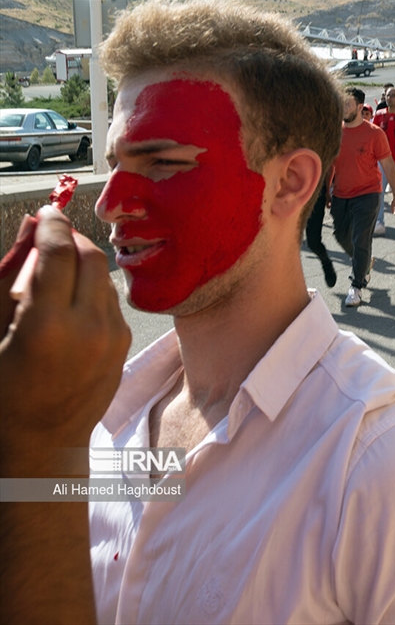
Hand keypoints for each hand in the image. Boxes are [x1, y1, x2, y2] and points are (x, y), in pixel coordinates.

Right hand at [1, 207, 130, 466]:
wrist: (41, 442)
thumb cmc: (3, 389)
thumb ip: (10, 273)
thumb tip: (33, 224)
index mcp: (48, 325)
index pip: (60, 251)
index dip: (54, 224)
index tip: (47, 212)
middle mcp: (89, 328)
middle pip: (91, 257)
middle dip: (71, 239)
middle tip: (51, 236)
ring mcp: (112, 338)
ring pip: (104, 278)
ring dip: (82, 264)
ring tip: (54, 273)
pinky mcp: (123, 345)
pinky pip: (111, 302)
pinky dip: (91, 291)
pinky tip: (68, 303)